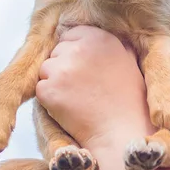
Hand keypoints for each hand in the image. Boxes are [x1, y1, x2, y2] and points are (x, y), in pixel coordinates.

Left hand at [36, 26, 153, 153]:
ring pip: (46, 69)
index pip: (71, 36)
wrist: (122, 133)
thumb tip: (93, 36)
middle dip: (65, 67)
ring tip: (78, 99)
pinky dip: (50, 100)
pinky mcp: (49, 89)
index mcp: (99, 37)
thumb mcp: (127, 60)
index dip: (76, 54)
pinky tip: (71, 109)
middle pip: (57, 52)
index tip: (88, 72)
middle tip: (84, 88)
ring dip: (56, 83)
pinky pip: (41, 89)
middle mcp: (80, 48)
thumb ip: (110, 44)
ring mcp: (63, 68)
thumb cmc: (128, 101)